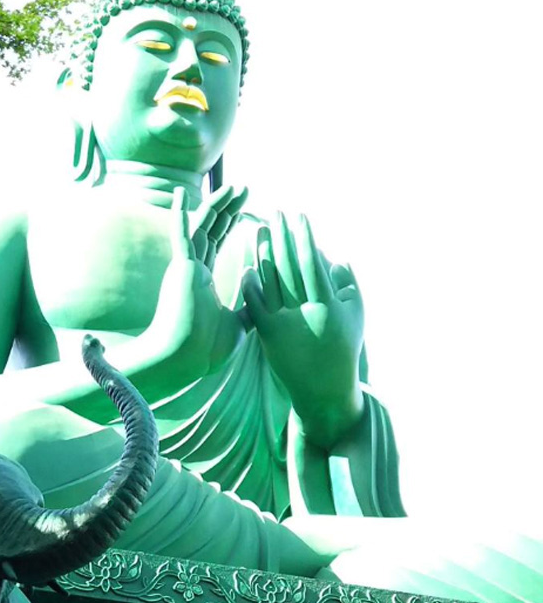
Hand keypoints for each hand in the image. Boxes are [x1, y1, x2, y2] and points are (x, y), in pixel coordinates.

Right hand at [150, 185, 247, 382]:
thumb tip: (265, 297)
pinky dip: (179, 214)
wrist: (187, 358)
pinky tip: (180, 193)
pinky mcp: (181, 267)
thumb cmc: (208, 348)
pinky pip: (181, 235)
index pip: (218, 245)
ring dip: (216, 205)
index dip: (231, 225)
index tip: (247, 209)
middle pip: (211, 230)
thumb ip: (250, 306)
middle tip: (244, 190)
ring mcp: (186, 267)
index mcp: (204, 281)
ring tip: (234, 187)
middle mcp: (193, 270)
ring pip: (200, 227)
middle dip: (228, 209)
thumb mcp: (240, 324)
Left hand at [241, 212, 363, 447]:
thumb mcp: (355, 315)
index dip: (304, 237)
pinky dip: (251, 284)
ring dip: (264, 254)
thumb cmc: (343, 347)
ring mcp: (285, 324)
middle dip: (282, 237)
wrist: (324, 389)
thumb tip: (334, 256)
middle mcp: (306, 312)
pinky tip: (247, 266)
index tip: (299, 216)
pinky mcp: (268, 335)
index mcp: (329, 304)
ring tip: (259, 231)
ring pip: (270, 281)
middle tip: (275, 213)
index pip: (313, 262)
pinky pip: (255, 304)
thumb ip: (349, 284)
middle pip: (289, 266)